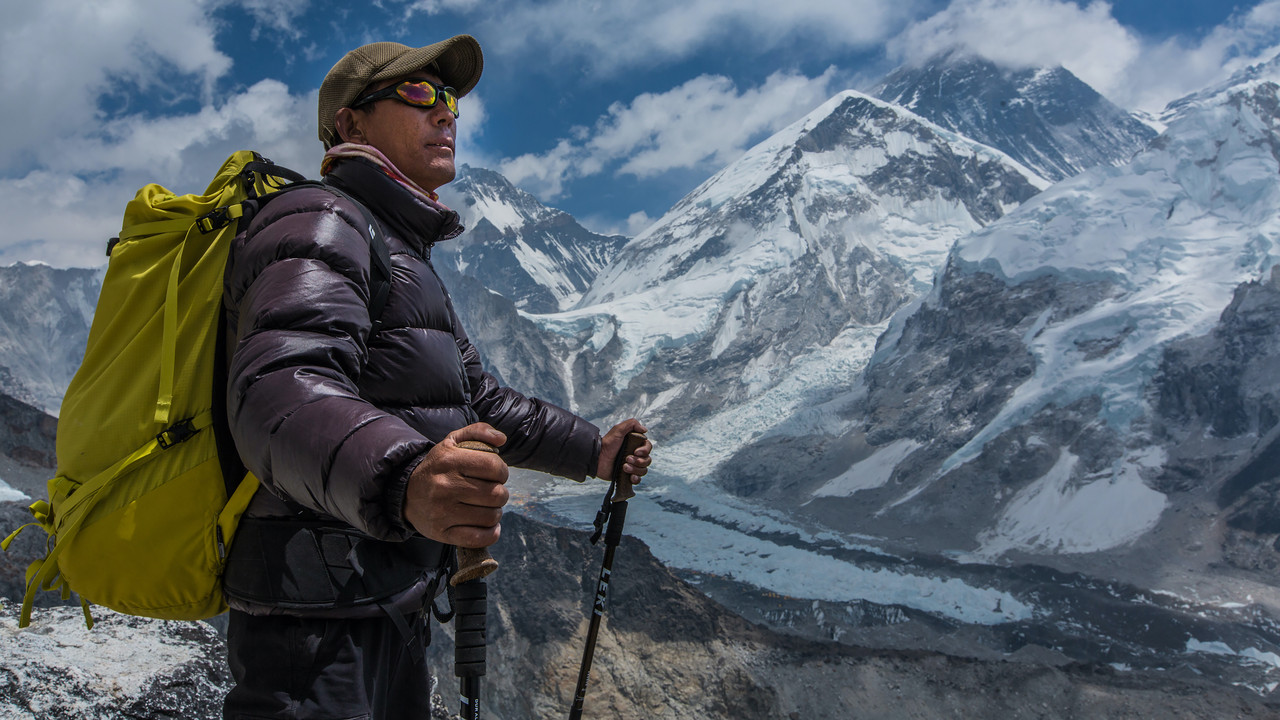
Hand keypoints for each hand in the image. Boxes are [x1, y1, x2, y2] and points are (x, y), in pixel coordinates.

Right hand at [403, 423, 508, 547]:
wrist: (406, 493)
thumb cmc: (438, 466)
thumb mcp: (452, 441)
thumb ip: (478, 431)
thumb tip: (501, 439)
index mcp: (449, 460)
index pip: (494, 466)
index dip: (502, 471)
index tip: (495, 474)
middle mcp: (445, 486)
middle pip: (496, 494)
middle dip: (500, 493)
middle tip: (491, 491)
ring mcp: (442, 512)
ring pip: (491, 516)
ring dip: (495, 512)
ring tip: (486, 506)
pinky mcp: (442, 532)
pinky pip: (478, 538)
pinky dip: (490, 533)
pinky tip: (488, 525)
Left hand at [596, 419, 652, 483]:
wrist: (597, 459)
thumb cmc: (607, 444)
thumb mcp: (618, 430)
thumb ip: (632, 424)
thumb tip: (645, 430)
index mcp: (634, 444)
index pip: (648, 447)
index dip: (645, 451)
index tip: (636, 452)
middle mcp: (635, 455)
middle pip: (647, 460)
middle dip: (638, 461)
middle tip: (626, 459)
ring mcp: (631, 466)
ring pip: (643, 470)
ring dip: (635, 469)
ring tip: (624, 467)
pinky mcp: (627, 475)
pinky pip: (638, 479)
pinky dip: (636, 479)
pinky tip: (630, 477)